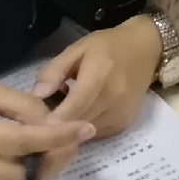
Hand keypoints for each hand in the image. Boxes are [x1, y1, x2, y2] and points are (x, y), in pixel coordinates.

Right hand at [0, 81, 93, 179]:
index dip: (61, 137)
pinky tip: (22, 153)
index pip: (27, 141)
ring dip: (42, 166)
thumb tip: (51, 118)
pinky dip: (20, 172)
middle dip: (58, 157)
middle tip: (72, 137)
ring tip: (51, 142)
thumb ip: (18, 104)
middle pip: (30, 173)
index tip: (86, 129)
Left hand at [33, 15, 162, 137]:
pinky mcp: (125, 123)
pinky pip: (96, 134)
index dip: (52, 119)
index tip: (32, 125)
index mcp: (100, 74)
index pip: (74, 106)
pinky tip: (80, 115)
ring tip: (60, 115)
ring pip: (85, 132)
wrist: (146, 49)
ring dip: (70, 129)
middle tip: (39, 122)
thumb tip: (37, 95)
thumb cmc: (108, 45)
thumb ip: (55, 70)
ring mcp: (121, 113)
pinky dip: (84, 129)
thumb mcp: (78, 48)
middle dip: (56, 126)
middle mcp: (114, 98)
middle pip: (78, 123)